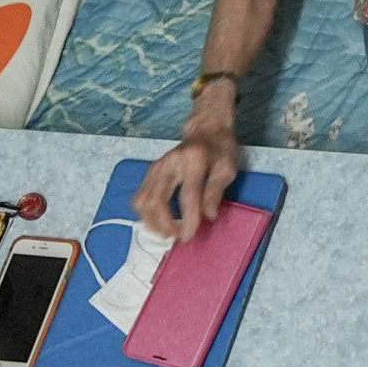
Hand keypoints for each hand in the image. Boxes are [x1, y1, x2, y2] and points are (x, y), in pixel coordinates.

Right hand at [138, 119, 240, 238]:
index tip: (188, 236)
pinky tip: (158, 222)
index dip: (187, 219)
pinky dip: (146, 214)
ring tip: (166, 233)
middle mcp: (170, 162)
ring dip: (152, 222)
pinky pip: (140, 197)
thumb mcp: (227, 168)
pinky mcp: (150, 171)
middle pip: (157, 199)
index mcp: (193, 160)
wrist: (205, 129)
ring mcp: (157, 166)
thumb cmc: (219, 149)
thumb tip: (209, 216)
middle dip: (164, 224)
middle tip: (175, 237)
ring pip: (143, 200)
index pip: (188, 195)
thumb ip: (216, 192)